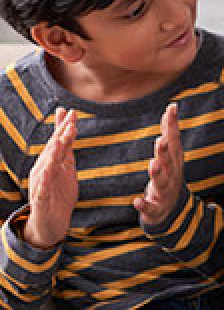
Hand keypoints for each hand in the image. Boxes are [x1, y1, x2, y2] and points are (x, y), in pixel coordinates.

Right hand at [24, 108, 77, 248]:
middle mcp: (44, 169)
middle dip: (61, 134)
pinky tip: (50, 168)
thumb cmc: (59, 194)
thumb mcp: (67, 169)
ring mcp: (41, 183)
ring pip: (47, 165)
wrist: (51, 222)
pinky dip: (46, 177)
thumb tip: (70, 130)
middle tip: (70, 120)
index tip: (71, 111)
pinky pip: (42, 187)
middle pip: (53, 149)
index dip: (64, 126)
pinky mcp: (40, 198)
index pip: (58, 141)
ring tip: (61, 140)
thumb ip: (67, 150)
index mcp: (51, 162)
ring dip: (54, 152)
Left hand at [134, 103, 184, 224]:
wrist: (172, 210)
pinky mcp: (156, 208)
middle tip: (160, 140)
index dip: (173, 125)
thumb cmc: (169, 176)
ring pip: (162, 182)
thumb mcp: (171, 155)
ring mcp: (165, 192)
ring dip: (158, 173)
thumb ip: (169, 134)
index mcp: (175, 161)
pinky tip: (137, 201)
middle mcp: (172, 174)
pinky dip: (145, 204)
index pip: (174, 140)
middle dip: (165, 151)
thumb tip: (171, 108)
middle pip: (169, 161)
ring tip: (153, 165)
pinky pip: (150, 206)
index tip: (171, 108)